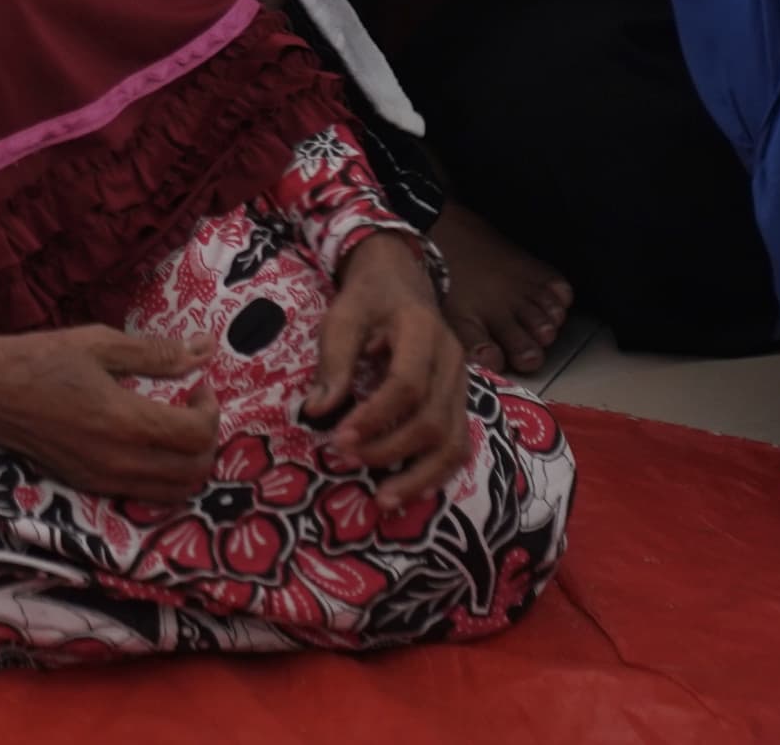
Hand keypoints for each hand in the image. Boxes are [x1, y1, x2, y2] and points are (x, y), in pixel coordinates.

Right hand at [0, 317, 219, 502]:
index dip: (211, 410)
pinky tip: (147, 444)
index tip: (199, 385)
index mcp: (124, 422)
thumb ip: (157, 353)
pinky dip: (162, 477)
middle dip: (207, 440)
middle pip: (193, 472)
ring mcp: (102, 480)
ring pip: (173, 493)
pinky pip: (143, 495)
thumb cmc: (40, 358)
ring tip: (175, 429)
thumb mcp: (99, 343)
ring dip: (188, 464)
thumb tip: (207, 348)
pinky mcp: (87, 487)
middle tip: (193, 408)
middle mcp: (118, 461)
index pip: (196, 435)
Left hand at [307, 230, 474, 508]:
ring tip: (383, 500)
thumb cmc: (368, 298)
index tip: (339, 439)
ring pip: (455, 443)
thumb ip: (334, 362)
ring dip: (420, 477)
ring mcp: (462, 384)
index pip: (407, 385)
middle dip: (390, 451)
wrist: (401, 279)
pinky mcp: (460, 402)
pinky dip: (434, 473)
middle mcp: (453, 361)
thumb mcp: (342, 316)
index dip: (375, 418)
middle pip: (434, 421)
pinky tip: (406, 491)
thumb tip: (317, 412)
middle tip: (347, 461)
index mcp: (423, 331)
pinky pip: (457, 445)